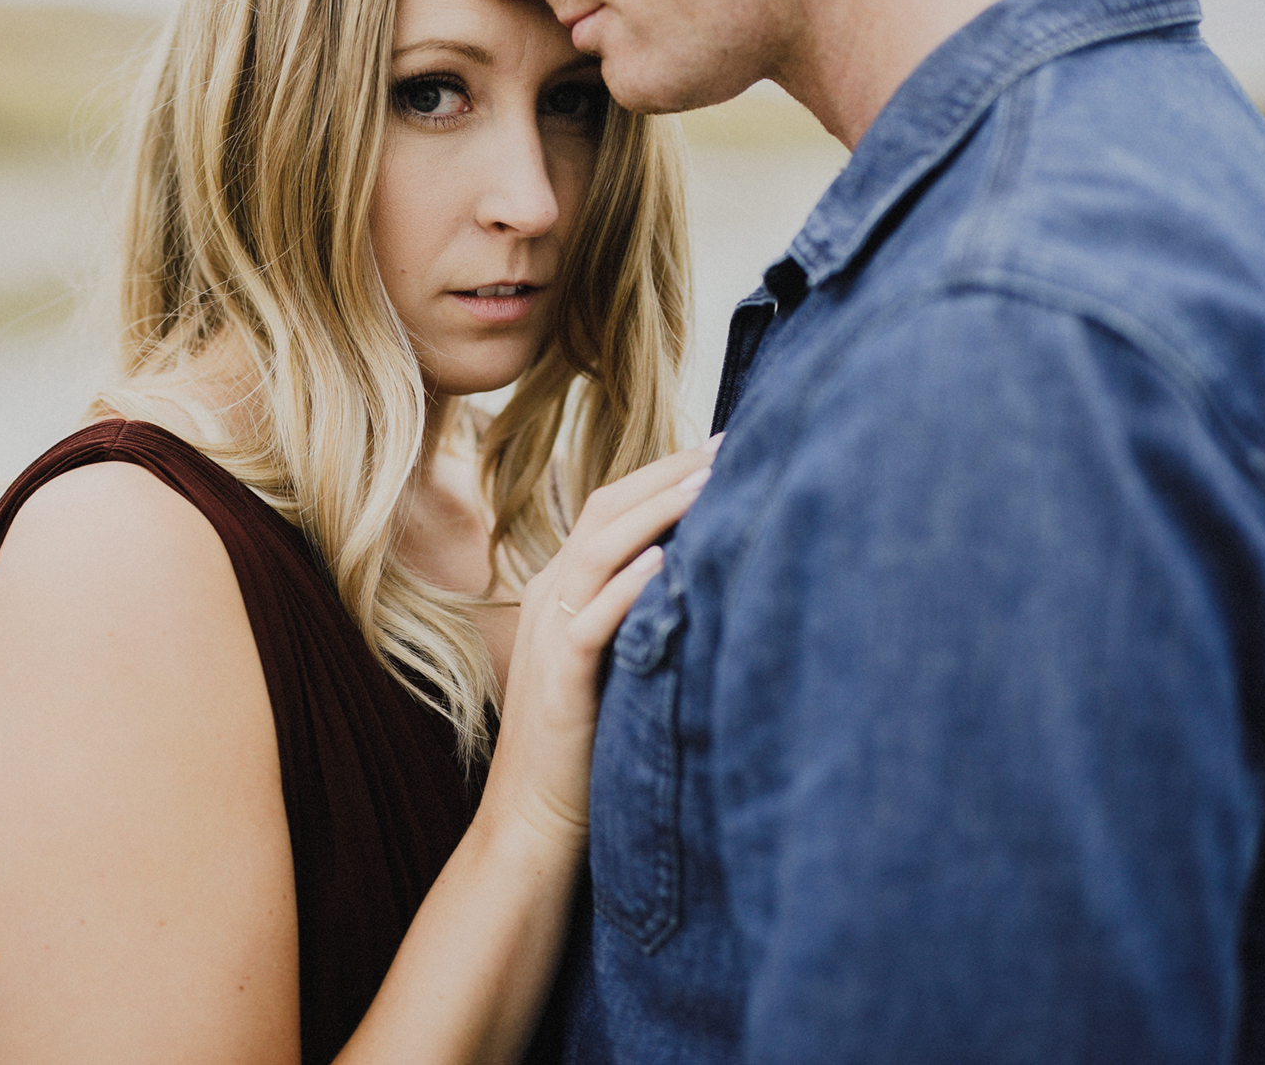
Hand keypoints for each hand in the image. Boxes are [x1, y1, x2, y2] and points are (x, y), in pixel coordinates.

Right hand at [481, 435, 721, 854]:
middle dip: (670, 472)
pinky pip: (589, 622)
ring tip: (712, 481)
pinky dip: (626, 587)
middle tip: (732, 442)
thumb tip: (705, 575)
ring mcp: (551, 637)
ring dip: (658, 512)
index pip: (613, 507)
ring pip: (600, 551)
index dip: (665, 472)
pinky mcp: (560, 682)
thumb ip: (642, 615)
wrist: (532, 822)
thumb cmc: (586, 747)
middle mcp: (552, 598)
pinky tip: (665, 562)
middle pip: (608, 510)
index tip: (725, 446)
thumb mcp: (616, 663)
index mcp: (563, 589)